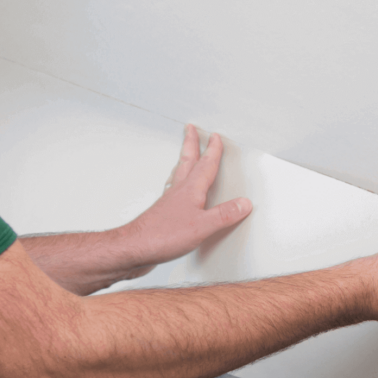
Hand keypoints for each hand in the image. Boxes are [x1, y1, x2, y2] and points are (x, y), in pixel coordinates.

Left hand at [119, 125, 251, 274]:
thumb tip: (243, 203)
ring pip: (178, 173)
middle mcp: (178, 191)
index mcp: (190, 190)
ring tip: (186, 152)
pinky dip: (177, 182)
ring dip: (184, 159)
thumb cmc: (162, 236)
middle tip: (190, 129)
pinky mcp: (163, 215)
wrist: (134, 248)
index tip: (215, 137)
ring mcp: (169, 202)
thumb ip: (224, 215)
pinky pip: (173, 190)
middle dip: (191, 143)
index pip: (206, 165)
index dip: (212, 150)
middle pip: (187, 161)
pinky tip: (177, 189)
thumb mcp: (202, 227)